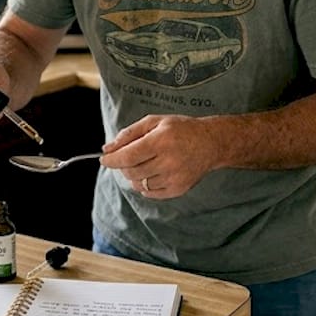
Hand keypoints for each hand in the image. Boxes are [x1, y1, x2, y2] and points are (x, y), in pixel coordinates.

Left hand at [99, 114, 219, 199]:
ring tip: (145, 163)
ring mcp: (174, 178)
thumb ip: (129, 134)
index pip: (128, 156)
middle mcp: (168, 161)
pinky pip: (150, 193)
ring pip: (139, 184)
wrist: (211, 143)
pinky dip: (145, 184)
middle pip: (131, 172)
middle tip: (128, 157)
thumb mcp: (155, 122)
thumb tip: (107, 149)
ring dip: (134, 175)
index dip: (112, 160)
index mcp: (161, 141)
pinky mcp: (178, 189)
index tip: (104, 159)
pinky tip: (154, 172)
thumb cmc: (181, 129)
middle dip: (123, 166)